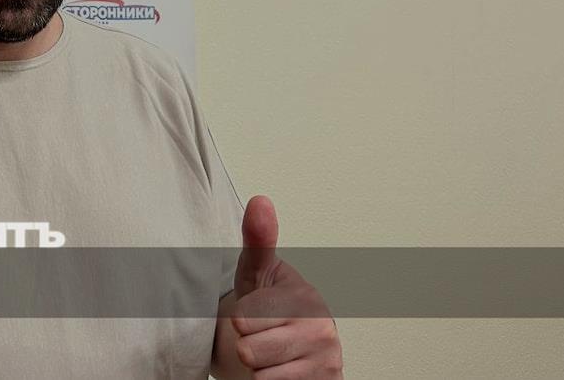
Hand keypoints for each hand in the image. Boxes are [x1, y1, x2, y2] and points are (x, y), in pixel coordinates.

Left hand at [230, 195, 342, 377]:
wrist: (290, 349)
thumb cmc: (268, 309)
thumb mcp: (256, 273)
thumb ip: (257, 240)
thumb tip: (260, 201)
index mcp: (305, 299)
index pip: (244, 319)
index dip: (239, 320)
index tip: (254, 314)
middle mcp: (321, 332)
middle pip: (249, 350)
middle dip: (248, 346)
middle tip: (261, 336)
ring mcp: (324, 364)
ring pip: (260, 376)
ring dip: (258, 370)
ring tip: (270, 354)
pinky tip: (282, 372)